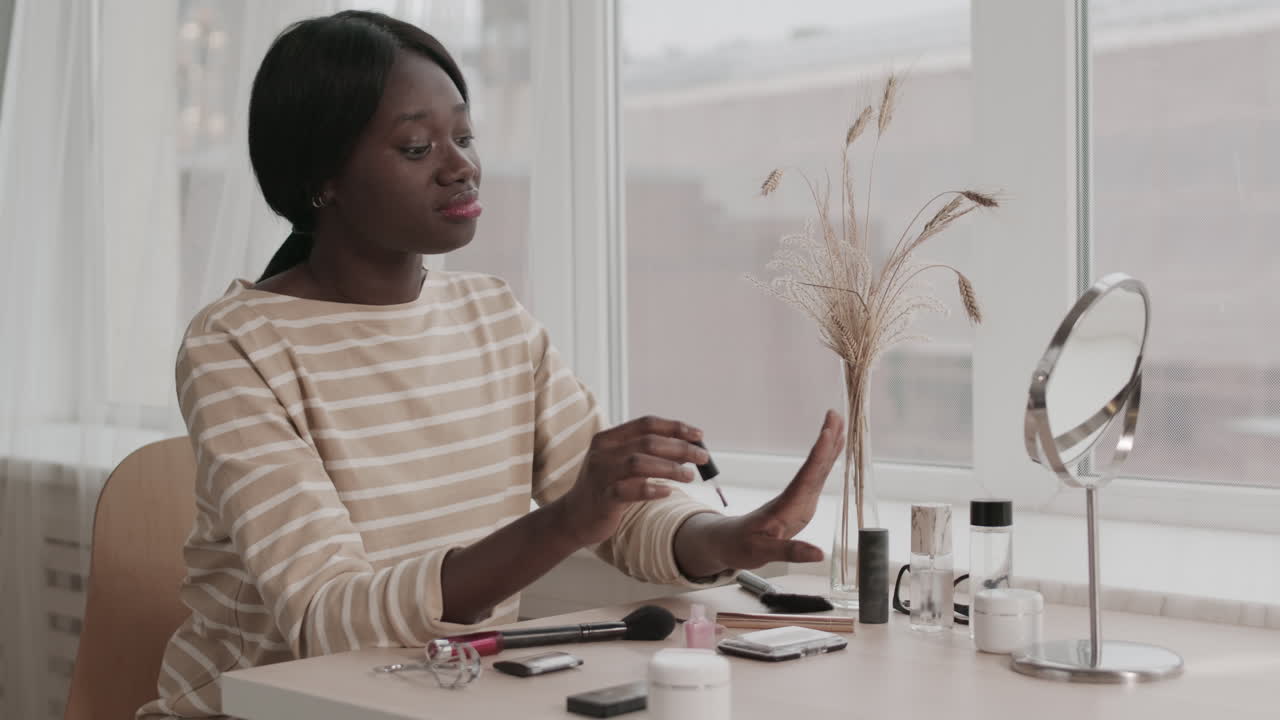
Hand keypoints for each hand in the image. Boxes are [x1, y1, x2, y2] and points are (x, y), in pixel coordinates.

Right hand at [555, 415, 709, 547]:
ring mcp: (601, 474)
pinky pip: (629, 490)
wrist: (574, 518)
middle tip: (703, 457)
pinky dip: (651, 489)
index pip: (646, 424)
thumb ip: (647, 455)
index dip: (675, 427)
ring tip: (690, 475)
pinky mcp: (603, 497)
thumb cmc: (605, 489)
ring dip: (669, 467)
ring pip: (639, 463)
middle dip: (680, 448)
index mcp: (608, 439)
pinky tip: (668, 491)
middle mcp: (602, 452)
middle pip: (647, 442)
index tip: (699, 435)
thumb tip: (688, 450)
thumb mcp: (621, 465)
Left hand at [681, 411, 844, 573]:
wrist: (730, 542)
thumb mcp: (762, 553)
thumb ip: (790, 552)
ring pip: (818, 468)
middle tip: (836, 414)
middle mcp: (795, 497)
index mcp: (787, 505)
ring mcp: (799, 498)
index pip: (807, 475)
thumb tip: (819, 554)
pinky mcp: (801, 503)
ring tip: (841, 424)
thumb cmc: (742, 546)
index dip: (819, 455)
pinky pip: (818, 478)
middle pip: (814, 464)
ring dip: (830, 446)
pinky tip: (835, 451)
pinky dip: (828, 462)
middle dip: (827, 440)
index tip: (828, 432)